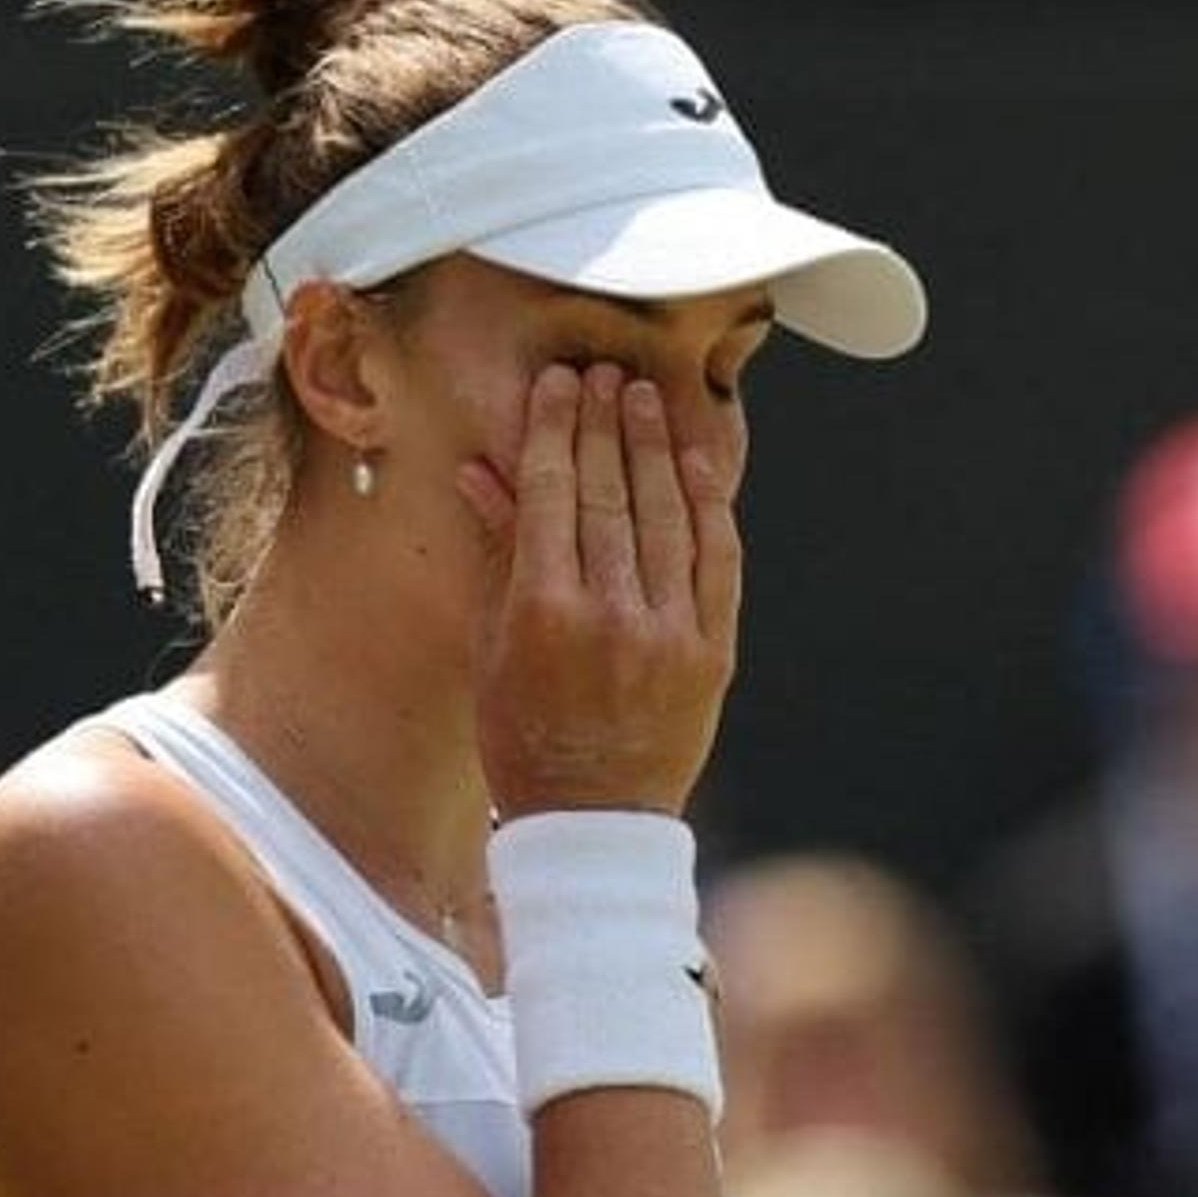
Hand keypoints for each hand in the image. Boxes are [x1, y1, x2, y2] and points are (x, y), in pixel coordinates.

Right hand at [458, 361, 741, 818]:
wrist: (594, 823)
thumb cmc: (526, 738)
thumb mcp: (494, 650)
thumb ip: (498, 555)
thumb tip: (480, 472)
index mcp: (542, 613)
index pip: (549, 494)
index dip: (554, 430)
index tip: (558, 383)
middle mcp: (609, 615)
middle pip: (608, 494)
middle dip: (604, 425)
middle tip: (604, 373)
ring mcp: (668, 633)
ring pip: (665, 517)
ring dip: (654, 449)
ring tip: (645, 399)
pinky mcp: (713, 653)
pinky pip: (717, 562)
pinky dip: (708, 508)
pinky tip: (697, 464)